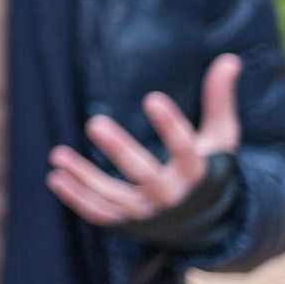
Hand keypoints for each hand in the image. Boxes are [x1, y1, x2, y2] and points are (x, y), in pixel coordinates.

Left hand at [46, 53, 242, 225]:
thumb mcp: (220, 138)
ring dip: (84, 178)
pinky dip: (77, 199)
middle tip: (94, 123)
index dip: (170, 125)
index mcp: (196, 172)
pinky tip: (55, 177)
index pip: (185, 149)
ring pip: (114, 197)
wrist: (208, 223)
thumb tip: (229, 60)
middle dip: (120, 151)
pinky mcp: (130, 223)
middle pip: (145, 175)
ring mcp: (148, 212)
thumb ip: (219, 100)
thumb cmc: (209, 169)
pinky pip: (101, 214)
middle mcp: (171, 195)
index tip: (152, 99)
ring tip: (57, 154)